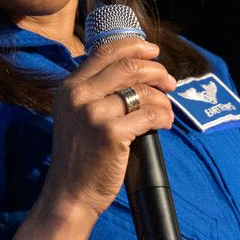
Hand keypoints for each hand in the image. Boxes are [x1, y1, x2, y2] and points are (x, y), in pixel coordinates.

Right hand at [39, 39, 176, 222]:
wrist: (70, 193)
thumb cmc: (79, 155)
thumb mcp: (75, 114)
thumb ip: (94, 90)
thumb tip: (135, 69)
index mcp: (70, 87)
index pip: (105, 51)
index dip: (135, 46)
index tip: (154, 52)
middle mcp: (79, 95)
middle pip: (129, 66)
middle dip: (157, 71)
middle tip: (170, 83)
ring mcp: (94, 114)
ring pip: (143, 91)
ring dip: (163, 99)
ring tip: (166, 111)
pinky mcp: (111, 133)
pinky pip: (151, 114)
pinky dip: (164, 117)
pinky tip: (164, 124)